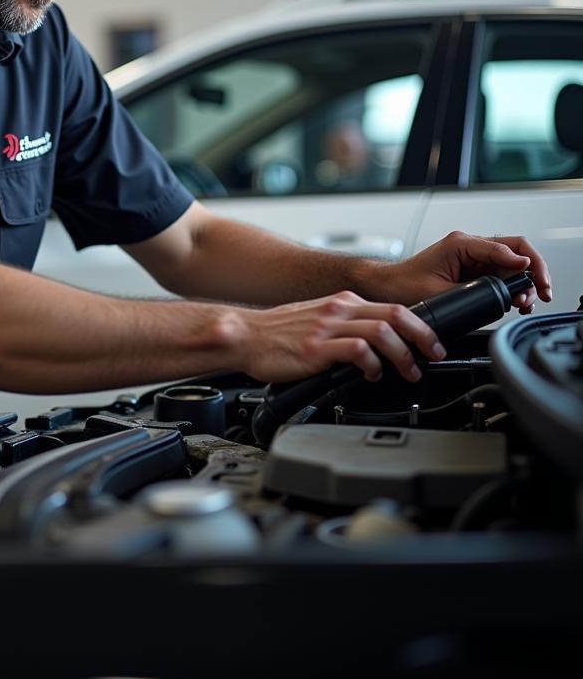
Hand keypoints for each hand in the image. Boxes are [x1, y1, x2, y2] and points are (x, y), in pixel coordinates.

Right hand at [242, 291, 441, 383]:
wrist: (245, 336)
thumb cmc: (277, 333)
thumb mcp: (317, 318)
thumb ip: (345, 324)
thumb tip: (376, 340)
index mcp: (341, 302)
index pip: (393, 306)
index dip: (420, 325)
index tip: (430, 343)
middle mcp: (337, 310)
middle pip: (396, 314)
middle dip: (423, 337)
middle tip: (434, 355)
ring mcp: (328, 328)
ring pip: (382, 333)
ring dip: (403, 355)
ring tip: (408, 372)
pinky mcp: (317, 348)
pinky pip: (358, 352)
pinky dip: (373, 365)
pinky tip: (371, 376)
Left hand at [379, 232, 551, 312]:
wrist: (388, 287)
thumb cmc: (403, 283)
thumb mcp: (437, 290)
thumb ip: (472, 290)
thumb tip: (503, 290)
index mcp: (461, 243)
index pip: (506, 247)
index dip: (526, 264)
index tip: (534, 281)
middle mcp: (470, 246)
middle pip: (516, 251)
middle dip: (534, 272)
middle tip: (541, 293)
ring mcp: (473, 257)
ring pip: (512, 264)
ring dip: (524, 282)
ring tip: (525, 302)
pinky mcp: (472, 270)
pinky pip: (501, 274)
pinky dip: (513, 287)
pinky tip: (516, 302)